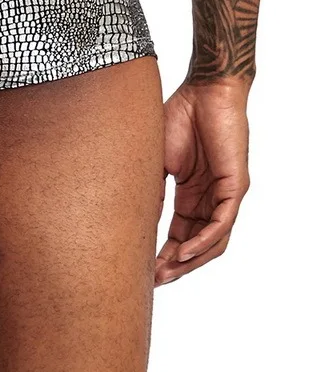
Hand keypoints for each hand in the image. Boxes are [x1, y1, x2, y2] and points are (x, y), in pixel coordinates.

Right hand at [155, 81, 250, 285]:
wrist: (204, 90)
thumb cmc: (179, 115)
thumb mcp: (157, 160)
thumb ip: (151, 188)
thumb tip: (135, 218)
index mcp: (190, 193)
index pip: (179, 233)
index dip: (162, 253)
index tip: (140, 269)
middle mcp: (209, 198)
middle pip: (195, 244)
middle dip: (174, 265)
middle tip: (151, 281)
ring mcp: (225, 194)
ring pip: (211, 240)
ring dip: (189, 261)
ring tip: (165, 274)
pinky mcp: (236, 187)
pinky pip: (222, 223)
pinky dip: (204, 241)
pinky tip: (185, 252)